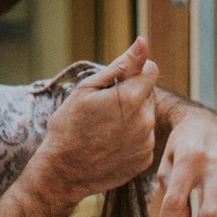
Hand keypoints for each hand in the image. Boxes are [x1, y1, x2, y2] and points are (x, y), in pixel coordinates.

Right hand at [40, 40, 158, 207]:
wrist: (65, 172)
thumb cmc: (70, 126)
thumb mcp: (88, 88)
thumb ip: (121, 65)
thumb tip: (142, 44)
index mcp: (132, 98)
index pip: (151, 70)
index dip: (135, 71)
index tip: (119, 81)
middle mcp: (145, 121)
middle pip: (148, 94)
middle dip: (132, 95)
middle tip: (105, 109)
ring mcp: (146, 143)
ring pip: (146, 118)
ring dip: (132, 118)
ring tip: (106, 130)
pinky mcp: (144, 161)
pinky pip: (144, 140)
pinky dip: (132, 139)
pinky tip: (111, 144)